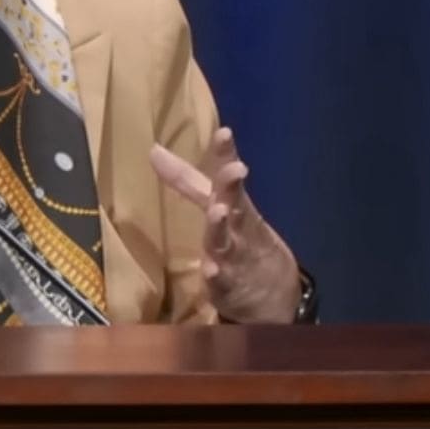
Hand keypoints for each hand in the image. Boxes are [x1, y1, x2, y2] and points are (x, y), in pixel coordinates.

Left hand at [150, 127, 300, 322]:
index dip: (226, 154)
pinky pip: (223, 283)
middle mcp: (238, 228)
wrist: (276, 296)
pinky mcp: (230, 288)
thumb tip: (153, 149)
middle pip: (236, 204)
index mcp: (234, 206)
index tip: (224, 132)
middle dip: (233, 186)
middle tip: (236, 169)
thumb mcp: (220, 206)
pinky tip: (211, 272)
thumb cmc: (242, 239)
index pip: (228, 176)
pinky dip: (218, 277)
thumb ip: (187, 180)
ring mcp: (236, 258)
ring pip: (227, 241)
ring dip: (221, 227)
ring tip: (217, 211)